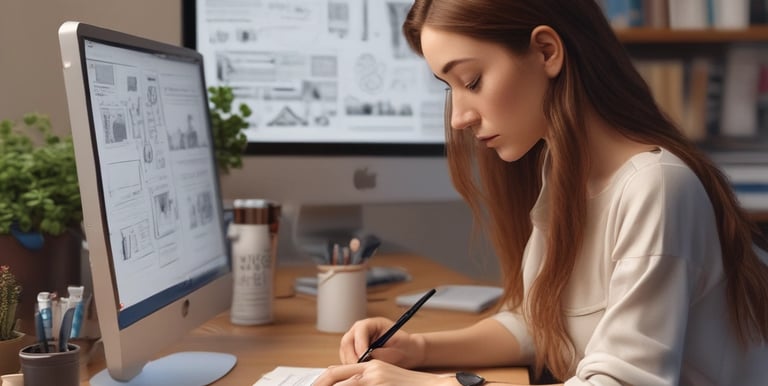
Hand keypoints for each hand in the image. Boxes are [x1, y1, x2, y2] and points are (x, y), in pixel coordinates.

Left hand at [312, 360, 455, 385]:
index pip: (337, 371)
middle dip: (320, 385)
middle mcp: (370, 371)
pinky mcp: (381, 385)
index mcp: (370, 367)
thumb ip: (368, 381)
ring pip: (344, 385)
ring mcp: (375, 380)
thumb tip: (348, 384)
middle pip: (334, 376)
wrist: (434, 385)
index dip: (322, 381)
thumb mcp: (386, 379)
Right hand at [339, 317, 425, 367]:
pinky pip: (346, 358)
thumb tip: (367, 357)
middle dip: (352, 356)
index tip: (364, 357)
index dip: (360, 344)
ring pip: (344, 351)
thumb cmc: (404, 348)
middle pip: (347, 341)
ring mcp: (355, 340)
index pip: (360, 329)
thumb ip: (381, 353)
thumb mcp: (396, 351)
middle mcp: (360, 330)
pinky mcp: (353, 351)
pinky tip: (361, 371)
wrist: (407, 352)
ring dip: (350, 362)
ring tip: (362, 371)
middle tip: (360, 368)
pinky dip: (351, 366)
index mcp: (372, 324)